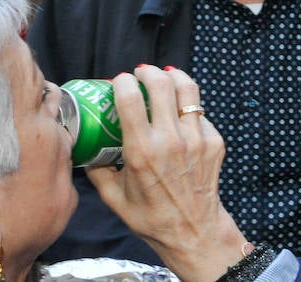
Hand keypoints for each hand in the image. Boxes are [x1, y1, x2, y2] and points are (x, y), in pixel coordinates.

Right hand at [87, 66, 249, 281]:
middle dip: (149, 71)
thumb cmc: (149, 216)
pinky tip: (179, 113)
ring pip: (188, 89)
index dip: (123, 82)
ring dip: (174, 76)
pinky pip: (200, 112)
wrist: (193, 230)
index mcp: (142, 151)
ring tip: (164, 76)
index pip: (130, 99)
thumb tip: (86, 144)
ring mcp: (196, 138)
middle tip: (142, 72)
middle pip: (162, 84)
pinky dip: (187, 106)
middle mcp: (171, 140)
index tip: (119, 80)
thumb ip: (97, 168)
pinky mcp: (214, 141)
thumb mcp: (113, 196)